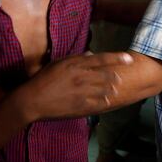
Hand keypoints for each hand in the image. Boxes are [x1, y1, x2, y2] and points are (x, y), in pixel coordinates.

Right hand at [18, 51, 132, 121]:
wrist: (32, 100)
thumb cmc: (43, 79)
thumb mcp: (58, 63)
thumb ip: (76, 58)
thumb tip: (91, 54)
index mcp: (76, 64)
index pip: (102, 59)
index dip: (117, 58)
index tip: (129, 58)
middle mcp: (81, 77)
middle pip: (107, 75)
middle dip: (116, 76)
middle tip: (119, 78)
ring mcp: (82, 93)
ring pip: (106, 90)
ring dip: (111, 90)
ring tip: (114, 90)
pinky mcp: (80, 106)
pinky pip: (99, 104)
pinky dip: (104, 102)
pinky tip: (106, 101)